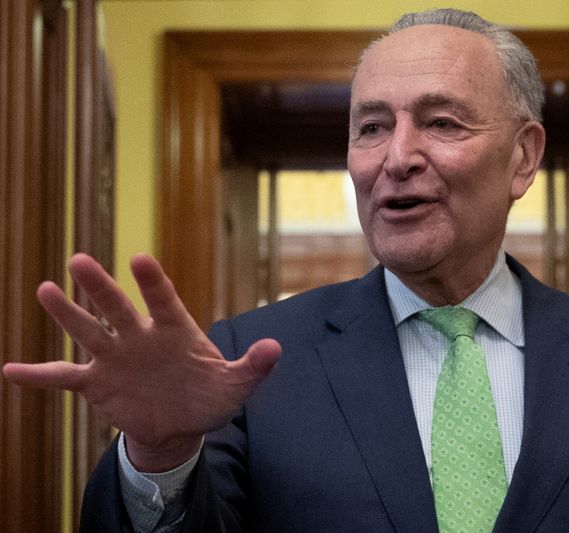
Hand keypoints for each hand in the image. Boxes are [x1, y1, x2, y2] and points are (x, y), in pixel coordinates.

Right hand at [2, 253, 280, 470]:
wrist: (181, 423)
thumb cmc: (211, 396)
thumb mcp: (236, 386)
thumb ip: (252, 367)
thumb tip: (275, 349)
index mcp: (175, 330)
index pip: (163, 300)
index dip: (152, 282)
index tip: (139, 259)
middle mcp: (140, 337)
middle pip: (117, 308)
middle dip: (100, 287)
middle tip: (79, 260)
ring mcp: (116, 358)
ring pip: (87, 332)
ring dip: (67, 314)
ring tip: (45, 290)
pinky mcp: (98, 383)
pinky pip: (64, 378)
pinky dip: (39, 376)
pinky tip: (10, 372)